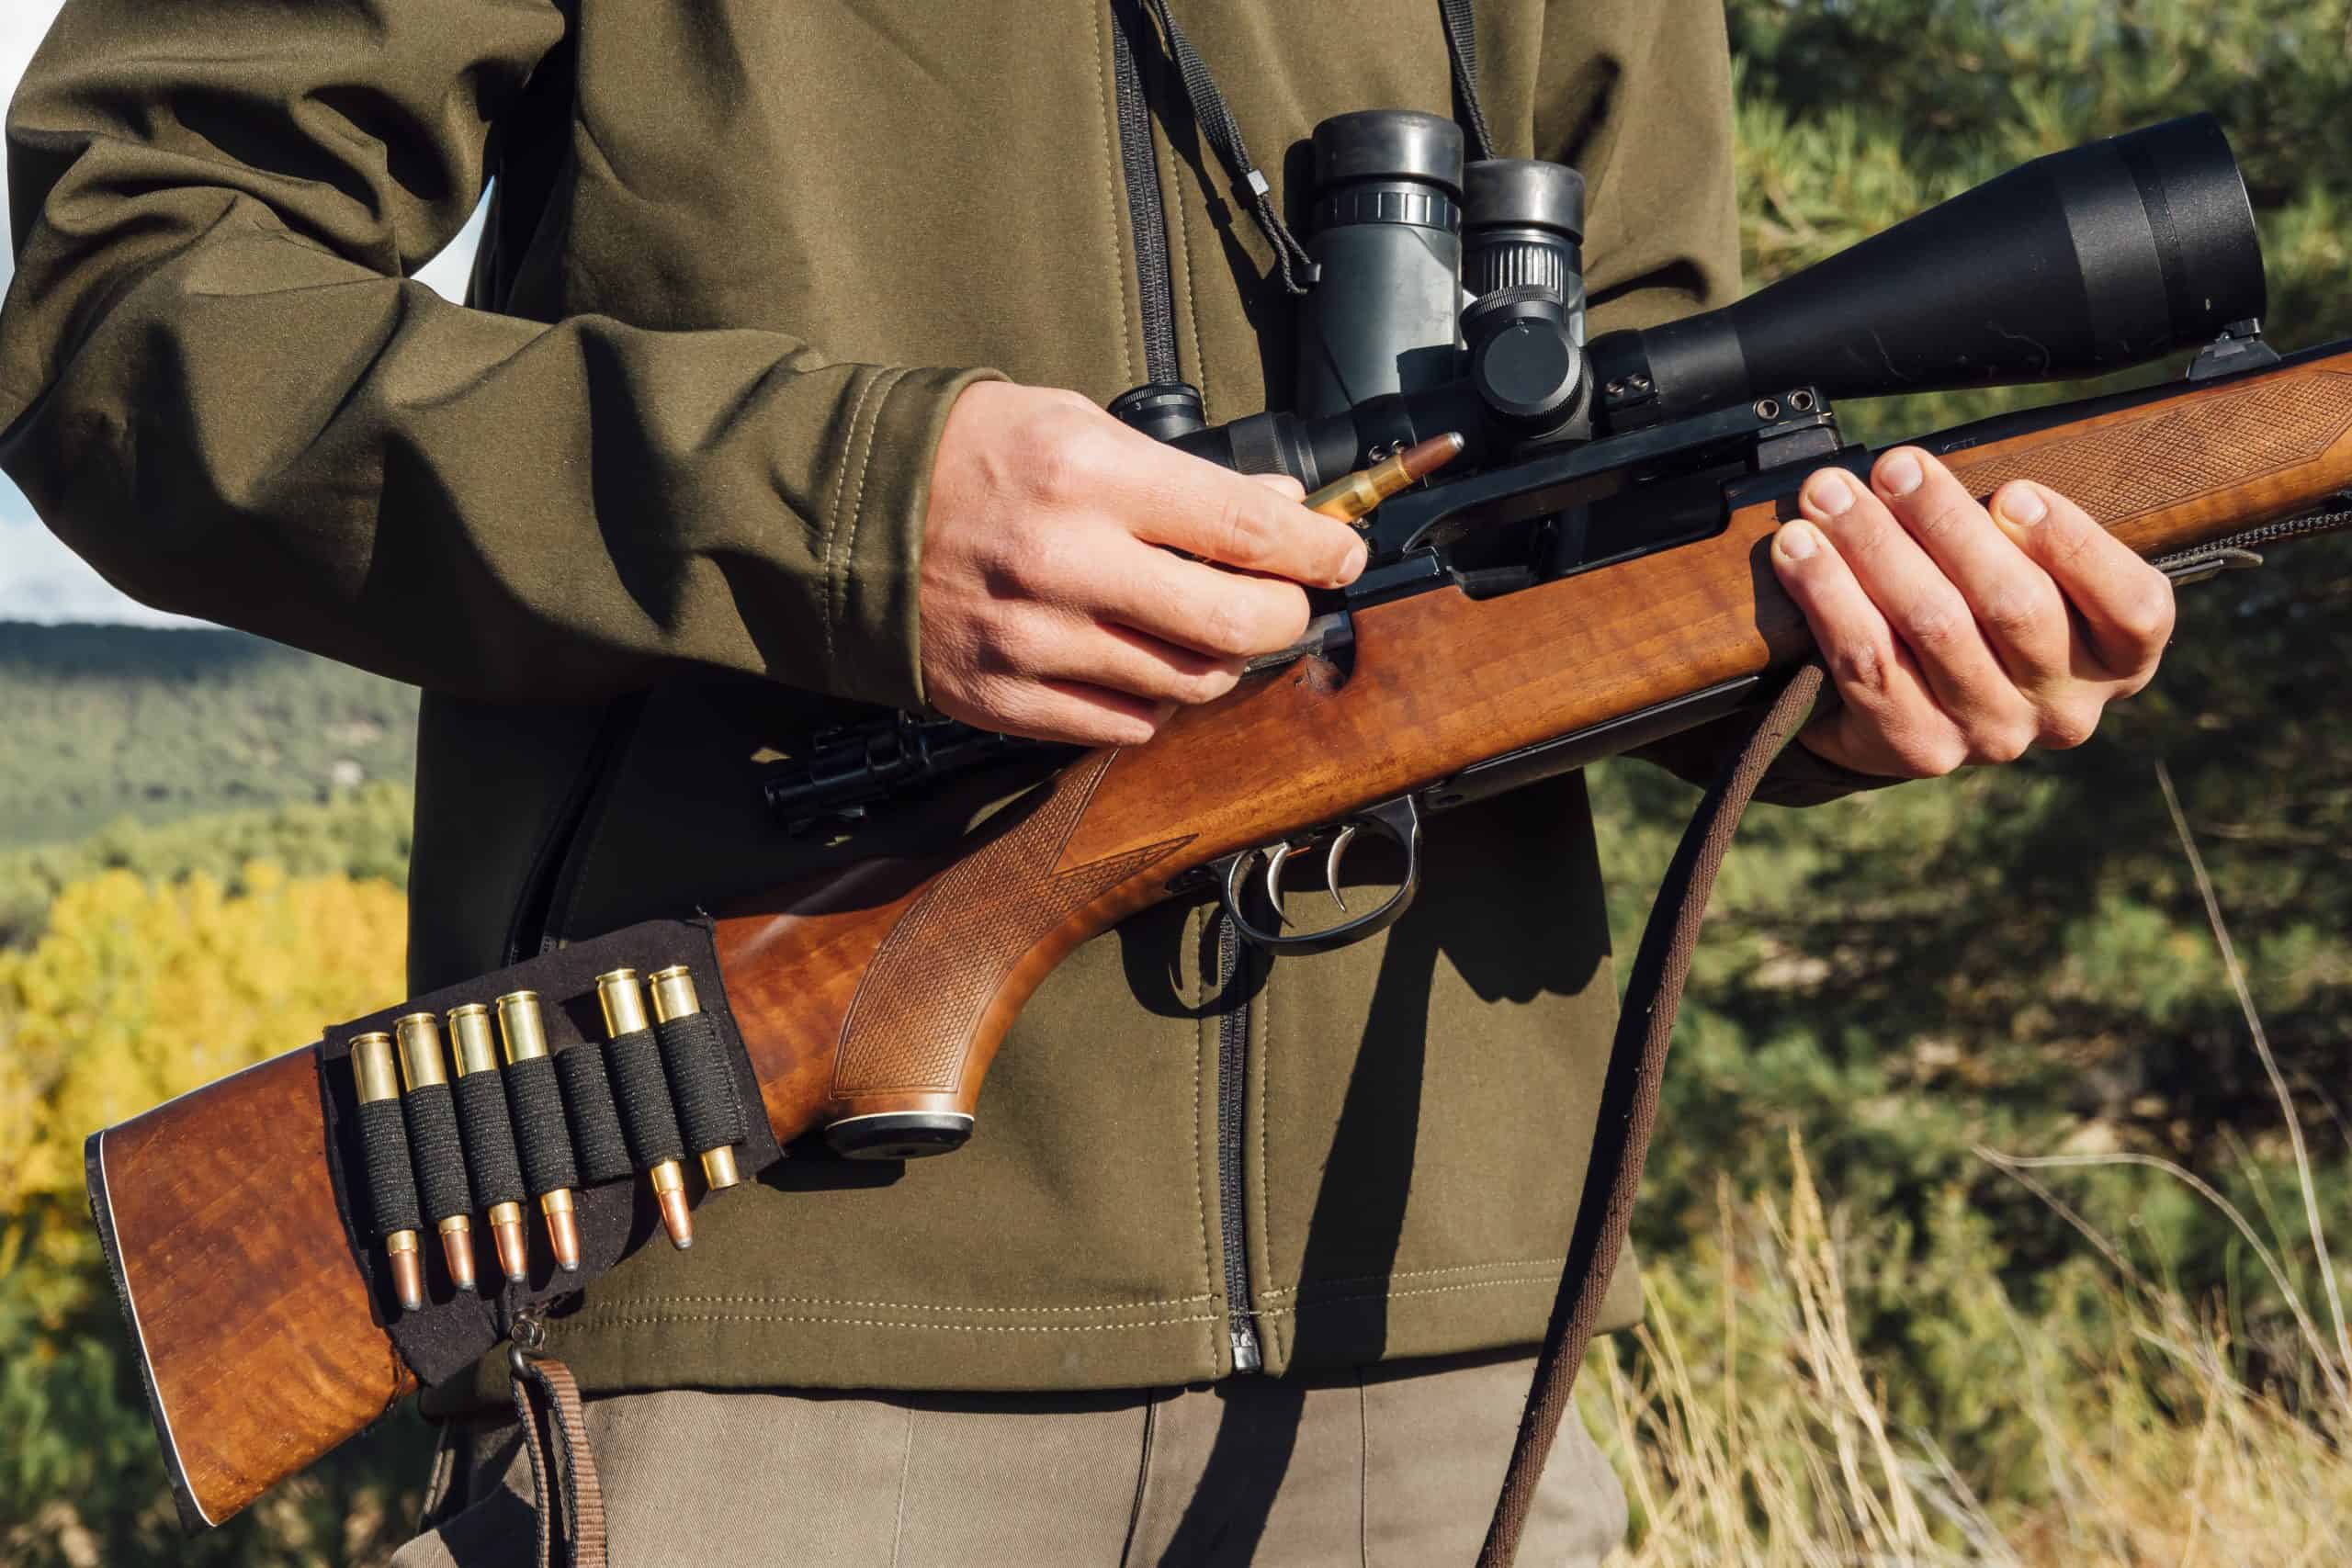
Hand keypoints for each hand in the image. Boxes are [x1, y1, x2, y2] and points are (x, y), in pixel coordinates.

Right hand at [919, 381, 1365, 745]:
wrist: (846, 514)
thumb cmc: (969, 455)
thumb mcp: (1077, 425)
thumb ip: (1182, 474)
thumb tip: (1279, 504)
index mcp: (1089, 479)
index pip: (1243, 528)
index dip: (1315, 549)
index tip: (1341, 554)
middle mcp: (1065, 565)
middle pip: (1231, 624)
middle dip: (1285, 617)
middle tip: (1289, 603)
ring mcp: (1033, 642)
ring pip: (1185, 684)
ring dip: (1218, 661)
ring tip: (1207, 628)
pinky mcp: (1004, 698)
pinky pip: (1121, 725)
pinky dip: (1152, 701)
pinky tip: (1140, 662)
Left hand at [1770, 447, 2175, 777]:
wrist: (1907, 707)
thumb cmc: (1980, 607)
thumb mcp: (2028, 568)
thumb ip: (2017, 527)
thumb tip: (1937, 469)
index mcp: (2119, 655)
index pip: (2130, 605)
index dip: (2074, 546)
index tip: (2013, 492)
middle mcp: (2066, 706)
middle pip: (2014, 604)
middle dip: (1946, 521)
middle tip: (1895, 468)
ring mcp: (1993, 734)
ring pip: (1934, 627)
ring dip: (1875, 548)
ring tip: (1831, 497)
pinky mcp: (1919, 749)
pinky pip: (1867, 664)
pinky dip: (1829, 597)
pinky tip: (1800, 552)